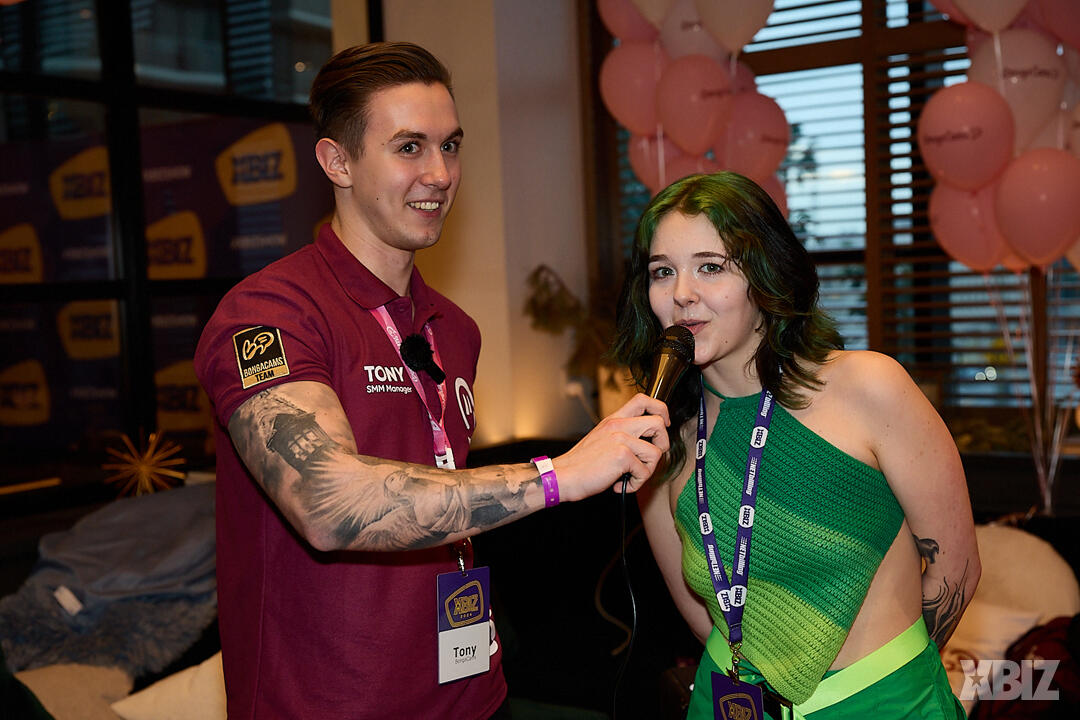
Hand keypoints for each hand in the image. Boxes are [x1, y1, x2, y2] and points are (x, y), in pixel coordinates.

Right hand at [552, 393, 669, 502]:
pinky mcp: (622, 455)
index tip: (663, 424)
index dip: (660, 410)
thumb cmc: (580, 464)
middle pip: (658, 422)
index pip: (643, 400)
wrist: (562, 476)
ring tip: (631, 476)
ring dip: (648, 470)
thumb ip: (621, 436)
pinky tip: (619, 484)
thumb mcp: (601, 440)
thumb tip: (646, 444)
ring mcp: (620, 439)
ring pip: (656, 451)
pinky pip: (644, 472)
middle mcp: (618, 425)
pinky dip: (636, 484)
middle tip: (650, 457)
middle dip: (663, 443)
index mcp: (613, 420)